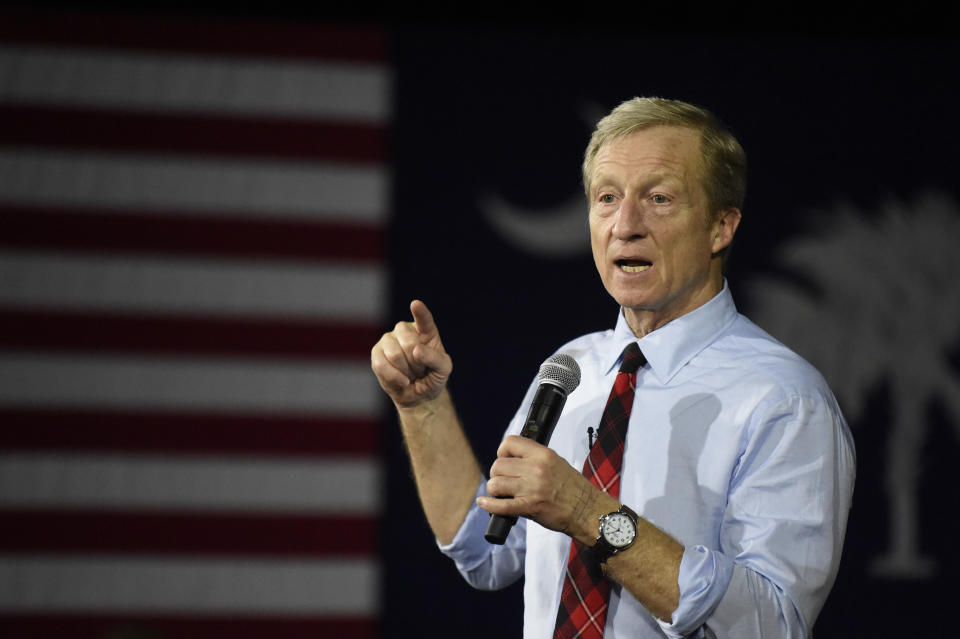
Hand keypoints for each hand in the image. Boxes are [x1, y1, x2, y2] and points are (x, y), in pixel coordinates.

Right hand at [371, 300, 452, 408]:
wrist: (418, 393)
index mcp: (426, 330)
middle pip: (409, 343)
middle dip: (417, 363)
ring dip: (405, 371)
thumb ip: (435, 358)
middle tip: (420, 370)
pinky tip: (402, 381)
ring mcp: (389, 339)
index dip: (420, 312)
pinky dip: (394, 377)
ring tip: (410, 374)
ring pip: (394, 354)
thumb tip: (416, 350)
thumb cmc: (432, 376)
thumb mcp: (443, 369)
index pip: (424, 320)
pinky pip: (381, 364)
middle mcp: (405, 330)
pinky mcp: (376, 352)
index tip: (415, 304)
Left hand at [478, 435, 617, 540]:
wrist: (587, 510)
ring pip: (496, 483)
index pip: (511, 443)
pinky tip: (484, 503)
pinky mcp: (529, 507)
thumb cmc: (573, 488)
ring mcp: (532, 488)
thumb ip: (535, 459)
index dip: (502, 451)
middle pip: (498, 464)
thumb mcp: (556, 463)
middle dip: (497, 474)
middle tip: (503, 481)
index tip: (504, 459)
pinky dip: (489, 505)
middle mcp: (536, 468)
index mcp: (543, 454)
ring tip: (501, 493)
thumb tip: (512, 460)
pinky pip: (501, 505)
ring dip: (495, 489)